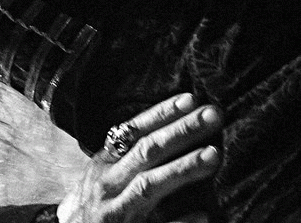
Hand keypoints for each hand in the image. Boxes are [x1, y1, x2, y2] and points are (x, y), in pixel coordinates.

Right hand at [56, 93, 221, 222]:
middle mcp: (108, 183)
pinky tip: (203, 215)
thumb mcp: (104, 177)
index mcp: (104, 163)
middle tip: (212, 115)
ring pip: (150, 185)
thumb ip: (129, 158)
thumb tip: (171, 130)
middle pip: (147, 151)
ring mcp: (115, 212)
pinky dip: (179, 222)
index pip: (134, 130)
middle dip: (181, 131)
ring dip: (182, 168)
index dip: (161, 114)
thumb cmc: (96, 209)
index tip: (190, 99)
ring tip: (214, 155)